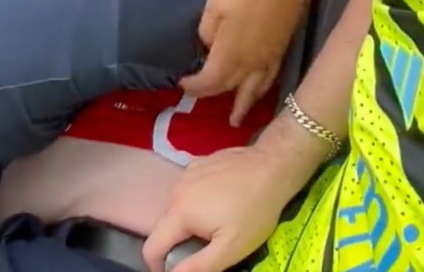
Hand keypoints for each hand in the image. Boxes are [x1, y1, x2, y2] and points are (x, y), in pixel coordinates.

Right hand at [143, 147, 286, 271]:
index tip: (177, 271)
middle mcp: (176, 189)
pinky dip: (195, 201)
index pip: (151, 247)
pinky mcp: (198, 163)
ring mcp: (187, 172)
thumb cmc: (254, 210)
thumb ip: (197, 267)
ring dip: (187, 221)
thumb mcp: (230, 248)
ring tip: (215, 223)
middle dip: (177, 243)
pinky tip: (220, 201)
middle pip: (164, 226)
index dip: (158, 267)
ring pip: (175, 207)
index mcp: (179, 212)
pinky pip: (187, 190)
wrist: (272, 166)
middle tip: (207, 247)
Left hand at [181, 0, 304, 124]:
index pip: (209, 81)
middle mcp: (249, 64)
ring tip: (236, 119)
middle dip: (211, 94)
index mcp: (229, 55)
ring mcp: (268, 59)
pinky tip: (259, 91)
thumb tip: (209, 47)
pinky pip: (269, 79)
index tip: (181, 84)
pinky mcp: (280, 50)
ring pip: (253, 90)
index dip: (194, 86)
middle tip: (199, 97)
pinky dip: (261, 90)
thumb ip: (207, 31)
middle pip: (228, 87)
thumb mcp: (214, 5)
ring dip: (242, 105)